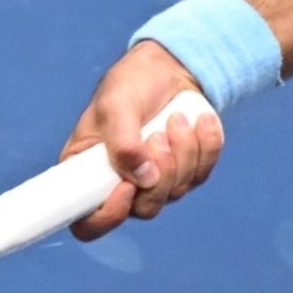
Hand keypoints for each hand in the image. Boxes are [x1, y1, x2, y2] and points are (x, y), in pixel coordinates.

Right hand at [62, 40, 226, 239]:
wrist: (167, 69)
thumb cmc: (130, 85)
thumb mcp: (116, 104)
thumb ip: (123, 141)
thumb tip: (143, 178)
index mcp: (86, 174)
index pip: (88, 223)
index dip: (108, 215)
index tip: (126, 185)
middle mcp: (119, 185)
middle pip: (144, 209)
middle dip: (160, 172)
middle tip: (159, 134)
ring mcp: (155, 182)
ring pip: (176, 191)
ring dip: (183, 153)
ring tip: (176, 119)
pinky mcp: (186, 171)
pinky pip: (202, 173)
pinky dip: (206, 146)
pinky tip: (200, 121)